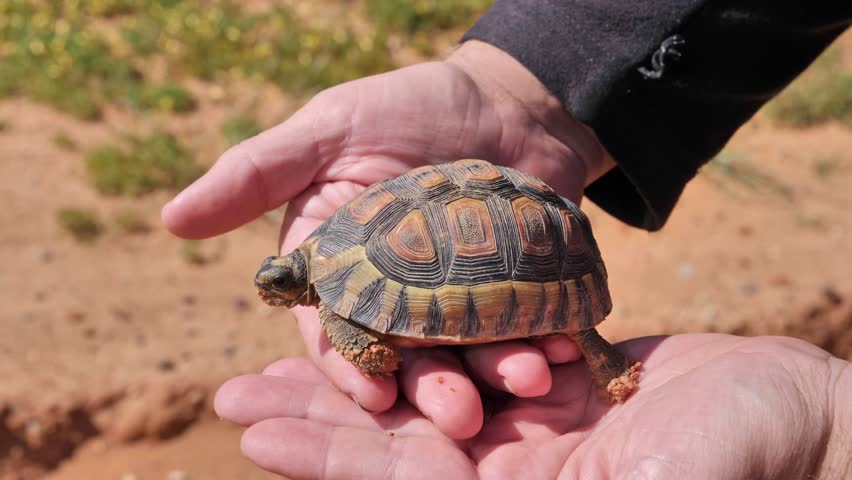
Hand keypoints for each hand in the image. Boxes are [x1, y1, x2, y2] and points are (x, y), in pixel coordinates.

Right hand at [163, 41, 613, 437]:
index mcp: (340, 269)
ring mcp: (458, 303)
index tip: (375, 392)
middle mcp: (396, 298)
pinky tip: (560, 351)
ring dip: (492, 375)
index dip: (350, 366)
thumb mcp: (329, 130)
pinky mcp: (512, 297)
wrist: (506, 102)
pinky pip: (524, 330)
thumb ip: (256, 173)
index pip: (335, 331)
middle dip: (430, 388)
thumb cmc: (408, 108)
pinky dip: (540, 343)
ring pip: (467, 355)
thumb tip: (170, 219)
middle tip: (460, 414)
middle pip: (406, 357)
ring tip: (526, 381)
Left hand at [215, 334, 851, 479]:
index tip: (252, 430)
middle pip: (393, 446)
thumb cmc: (745, 459)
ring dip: (359, 371)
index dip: (326, 457)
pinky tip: (381, 308)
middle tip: (230, 395)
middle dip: (316, 419)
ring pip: (423, 399)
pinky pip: (471, 359)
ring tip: (288, 346)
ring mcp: (529, 432)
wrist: (797, 419)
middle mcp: (511, 477)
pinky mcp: (551, 387)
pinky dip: (423, 335)